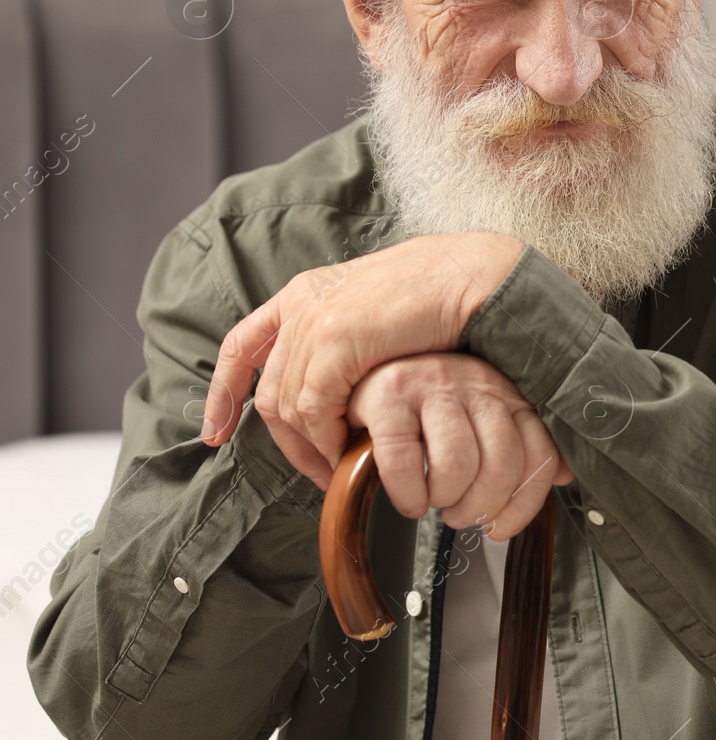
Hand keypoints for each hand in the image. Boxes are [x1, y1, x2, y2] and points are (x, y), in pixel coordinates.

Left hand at [200, 232, 524, 488]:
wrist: (467, 275)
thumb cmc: (437, 296)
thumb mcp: (373, 310)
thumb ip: (344, 337)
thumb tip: (336, 383)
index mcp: (304, 292)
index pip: (242, 346)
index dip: (223, 394)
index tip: (217, 432)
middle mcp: (299, 304)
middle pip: (268, 391)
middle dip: (285, 441)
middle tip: (315, 471)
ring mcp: (313, 320)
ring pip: (288, 405)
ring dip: (310, 446)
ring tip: (339, 466)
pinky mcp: (334, 339)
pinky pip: (314, 408)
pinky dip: (327, 438)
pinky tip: (349, 450)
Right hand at [349, 353, 572, 537]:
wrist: (368, 366)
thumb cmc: (430, 403)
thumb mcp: (484, 417)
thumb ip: (524, 444)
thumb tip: (562, 475)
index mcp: (508, 394)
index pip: (539, 455)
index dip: (524, 504)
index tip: (501, 527)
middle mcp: (477, 385)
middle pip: (501, 466)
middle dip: (481, 507)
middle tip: (462, 515)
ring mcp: (433, 386)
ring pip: (457, 465)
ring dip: (444, 500)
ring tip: (434, 502)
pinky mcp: (388, 396)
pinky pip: (405, 462)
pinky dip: (408, 496)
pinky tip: (409, 499)